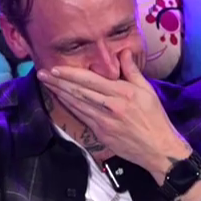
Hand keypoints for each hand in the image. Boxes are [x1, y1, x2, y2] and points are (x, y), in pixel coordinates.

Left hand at [39, 44, 190, 178]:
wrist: (158, 149)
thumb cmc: (155, 119)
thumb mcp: (148, 91)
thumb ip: (132, 71)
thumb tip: (123, 52)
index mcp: (123, 93)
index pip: (91, 80)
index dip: (71, 74)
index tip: (56, 68)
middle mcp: (111, 106)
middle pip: (79, 92)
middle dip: (59, 82)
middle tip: (42, 74)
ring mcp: (104, 122)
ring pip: (77, 105)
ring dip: (60, 94)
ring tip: (47, 84)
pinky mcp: (100, 134)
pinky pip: (82, 117)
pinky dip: (70, 107)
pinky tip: (61, 100)